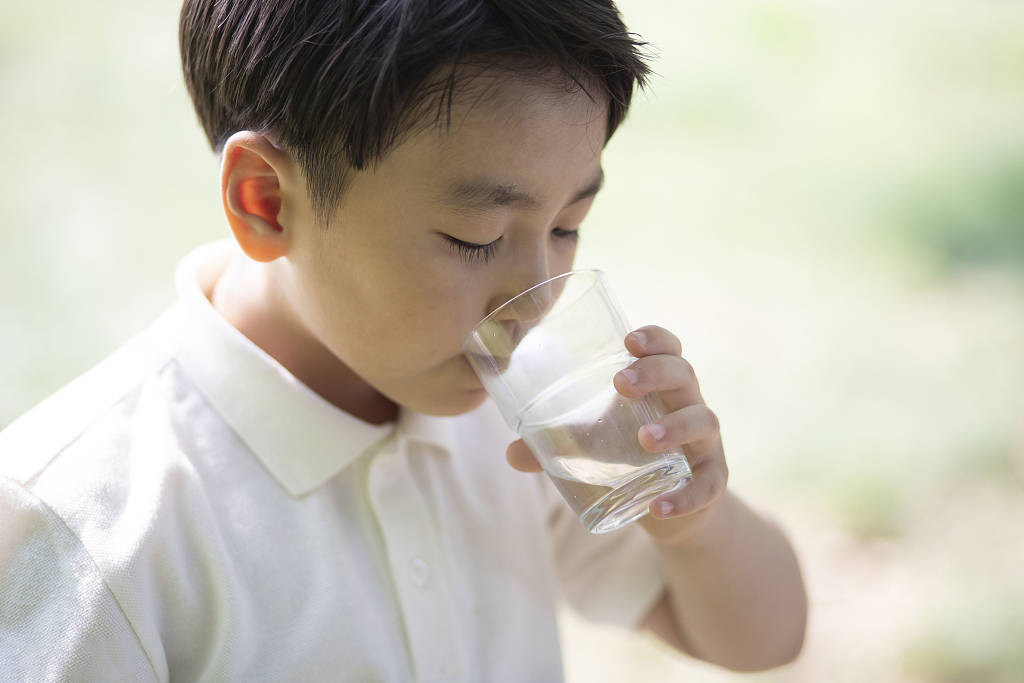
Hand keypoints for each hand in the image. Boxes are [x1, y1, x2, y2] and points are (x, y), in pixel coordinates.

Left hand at [505, 325, 727, 546]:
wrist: (669, 506)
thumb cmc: (630, 457)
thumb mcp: (593, 447)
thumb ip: (555, 445)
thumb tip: (512, 452)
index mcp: (661, 387)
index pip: (668, 349)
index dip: (655, 339)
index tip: (628, 340)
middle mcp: (688, 406)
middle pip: (684, 374)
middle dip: (655, 373)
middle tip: (621, 383)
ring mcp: (705, 444)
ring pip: (702, 422)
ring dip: (675, 427)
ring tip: (644, 439)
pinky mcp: (712, 481)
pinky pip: (708, 485)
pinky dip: (686, 495)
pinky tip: (659, 505)